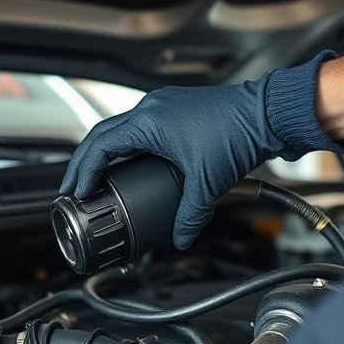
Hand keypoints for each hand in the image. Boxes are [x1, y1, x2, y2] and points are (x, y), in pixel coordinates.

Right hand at [60, 52, 343, 248]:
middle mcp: (152, 108)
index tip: (77, 191)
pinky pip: (143, 126)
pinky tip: (134, 162)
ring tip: (99, 175)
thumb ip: (190, 215)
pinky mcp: (180, 109)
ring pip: (123, 128)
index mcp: (148, 121)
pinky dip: (130, 145)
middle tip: (75, 186)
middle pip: (104, 135)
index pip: (100, 146)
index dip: (83, 171)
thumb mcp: (207, 183)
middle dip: (86, 162)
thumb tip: (181, 237)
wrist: (268, 114)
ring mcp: (166, 106)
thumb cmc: (239, 134)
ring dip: (108, 152)